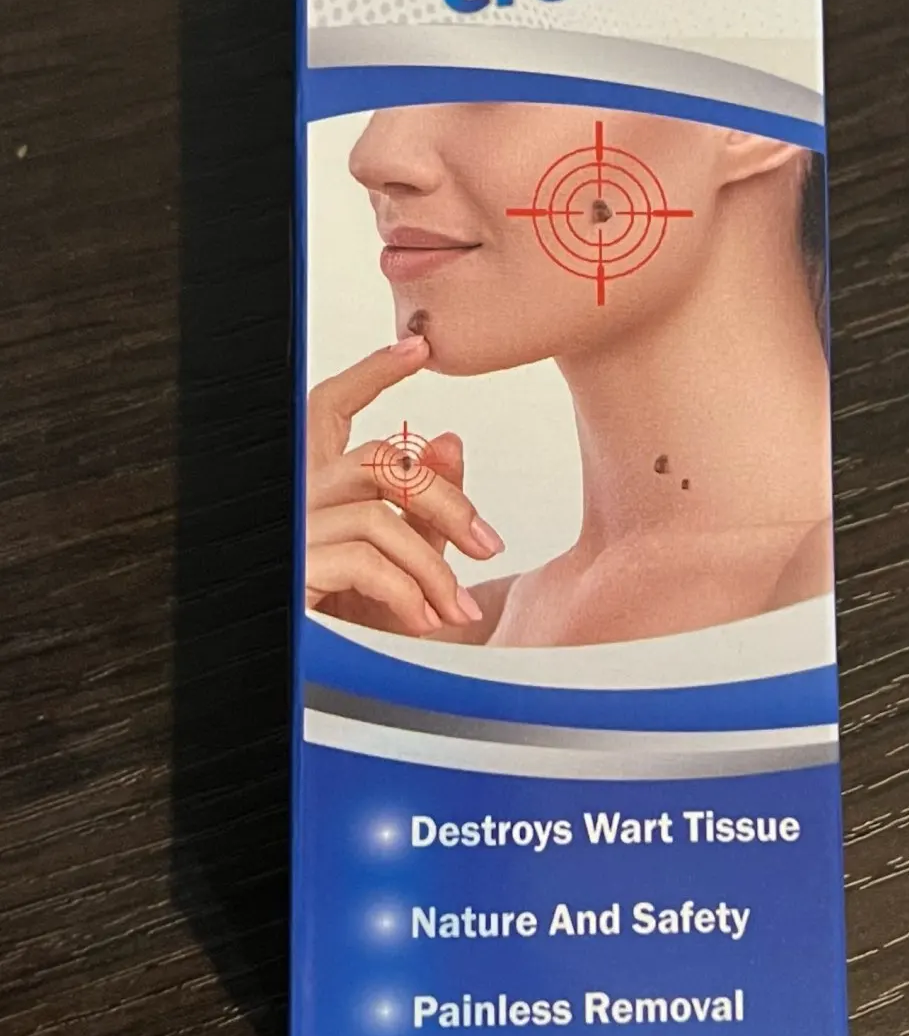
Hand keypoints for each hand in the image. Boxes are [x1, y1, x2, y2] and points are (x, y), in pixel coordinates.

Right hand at [304, 332, 503, 635]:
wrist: (307, 688)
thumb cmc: (340, 629)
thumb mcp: (392, 566)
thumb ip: (419, 511)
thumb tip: (450, 441)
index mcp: (311, 487)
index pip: (329, 407)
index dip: (371, 372)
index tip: (417, 346)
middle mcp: (295, 497)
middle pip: (379, 461)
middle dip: (446, 501)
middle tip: (489, 544)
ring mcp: (293, 529)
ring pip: (382, 515)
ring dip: (434, 566)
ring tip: (456, 608)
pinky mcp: (297, 568)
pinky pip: (369, 561)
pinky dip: (409, 593)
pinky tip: (425, 621)